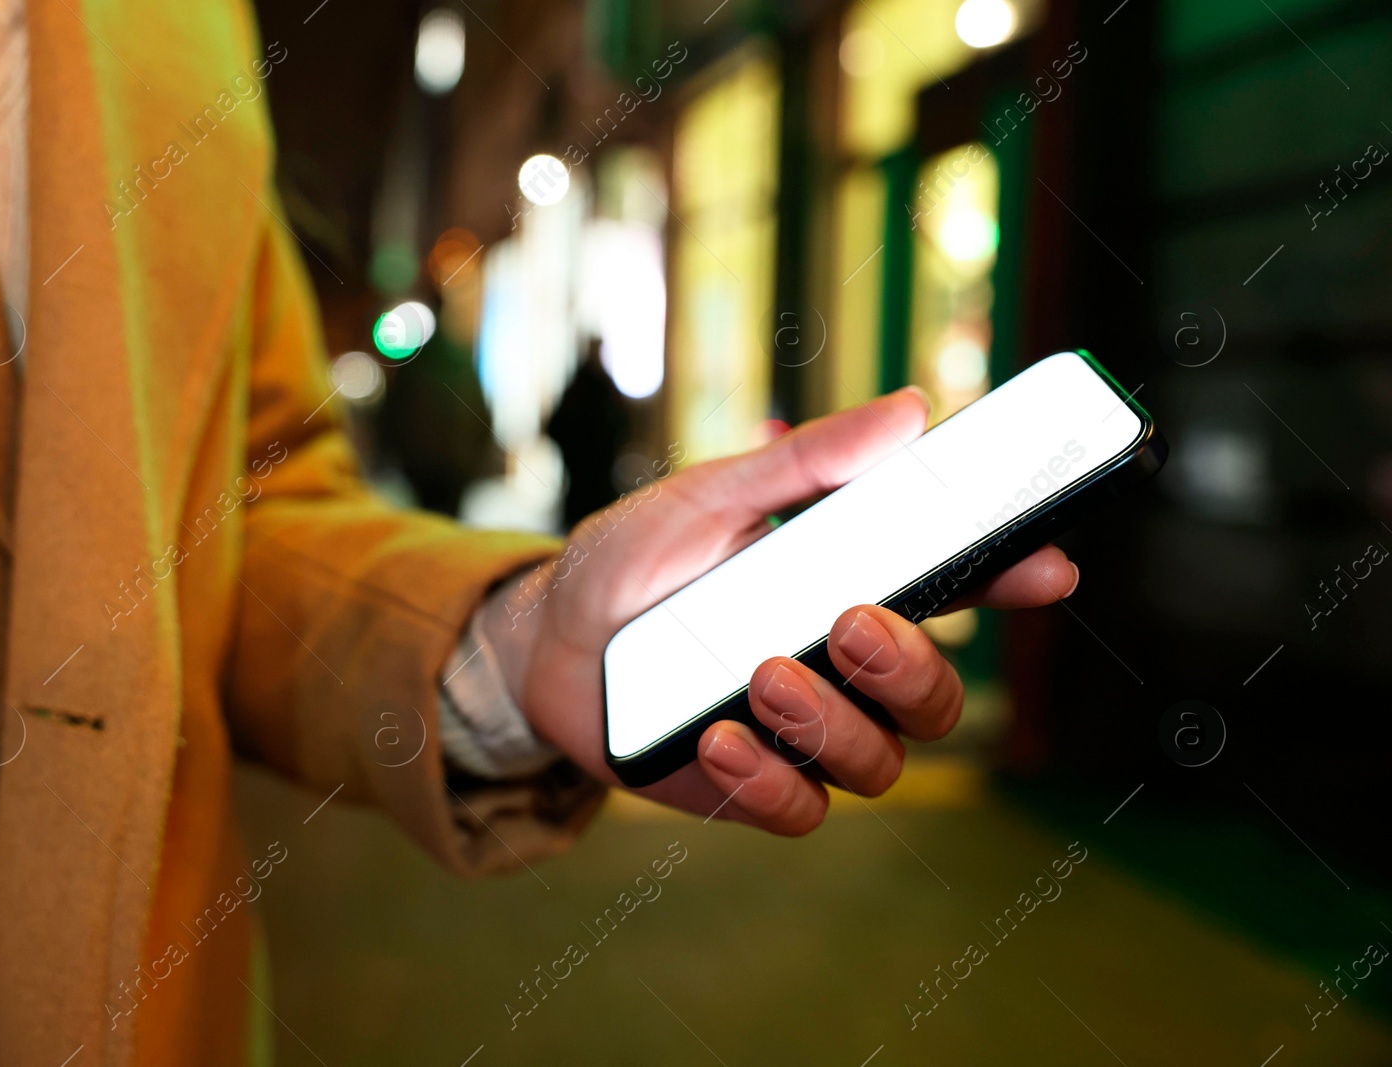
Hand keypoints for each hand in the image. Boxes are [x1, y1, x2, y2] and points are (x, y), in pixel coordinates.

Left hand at [480, 387, 1079, 834]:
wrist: (543, 641)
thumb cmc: (633, 559)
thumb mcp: (706, 496)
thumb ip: (801, 463)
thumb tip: (908, 410)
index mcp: (851, 585)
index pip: (959, 589)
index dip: (1014, 579)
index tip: (1044, 564)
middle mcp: (842, 667)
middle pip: (937, 698)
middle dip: (912, 666)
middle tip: (851, 623)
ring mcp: (803, 733)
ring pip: (880, 760)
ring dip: (833, 723)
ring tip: (762, 677)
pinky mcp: (754, 785)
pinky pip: (801, 809)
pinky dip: (768, 780)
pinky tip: (719, 737)